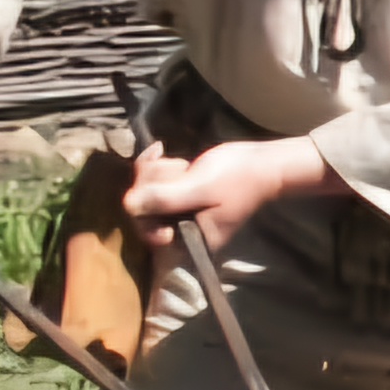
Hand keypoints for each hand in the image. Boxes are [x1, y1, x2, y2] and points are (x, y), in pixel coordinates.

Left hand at [118, 133, 342, 249]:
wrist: (261, 164)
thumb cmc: (237, 179)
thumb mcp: (200, 189)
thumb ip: (165, 199)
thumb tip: (128, 205)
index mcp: (188, 239)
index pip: (147, 233)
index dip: (142, 211)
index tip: (156, 190)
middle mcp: (178, 230)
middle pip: (141, 210)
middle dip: (152, 182)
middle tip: (179, 168)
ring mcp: (176, 211)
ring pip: (143, 191)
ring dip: (156, 170)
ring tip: (182, 164)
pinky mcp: (176, 194)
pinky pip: (149, 181)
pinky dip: (153, 163)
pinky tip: (160, 149)